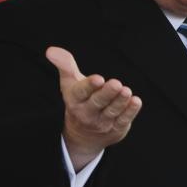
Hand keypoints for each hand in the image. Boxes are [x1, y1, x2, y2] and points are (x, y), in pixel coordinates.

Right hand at [45, 47, 141, 170]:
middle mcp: (87, 112)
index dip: (89, 86)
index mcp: (75, 99)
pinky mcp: (116, 128)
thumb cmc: (79, 100)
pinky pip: (124, 120)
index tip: (98, 79)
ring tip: (127, 91)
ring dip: (120, 101)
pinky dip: (130, 111)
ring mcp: (102, 122)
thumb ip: (65, 65)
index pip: (81, 92)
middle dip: (107, 93)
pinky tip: (136, 101)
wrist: (83, 135)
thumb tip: (51, 50)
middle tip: (116, 84)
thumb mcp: (70, 83)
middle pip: (98, 102)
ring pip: (112, 111)